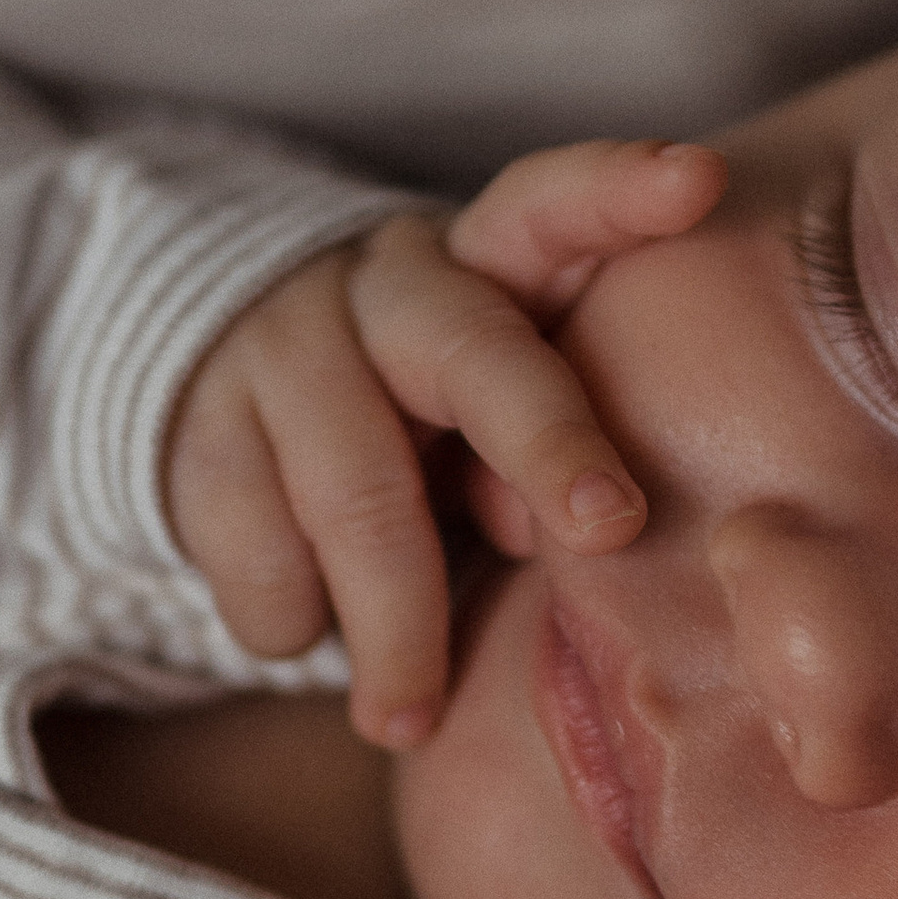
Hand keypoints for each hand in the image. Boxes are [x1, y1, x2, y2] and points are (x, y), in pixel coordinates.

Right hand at [166, 137, 724, 746]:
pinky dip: (289, 618)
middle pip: (475, 354)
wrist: (226, 402)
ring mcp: (286, 347)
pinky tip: (307, 637)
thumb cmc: (424, 428)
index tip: (700, 179)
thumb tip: (591, 531)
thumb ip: (548, 454)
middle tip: (609, 526)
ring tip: (407, 719)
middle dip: (549, 438)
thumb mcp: (496, 415)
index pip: (555, 204)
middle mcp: (391, 286)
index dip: (621, 188)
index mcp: (489, 266)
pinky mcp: (197, 425)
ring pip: (356, 488)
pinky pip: (251, 541)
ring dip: (392, 622)